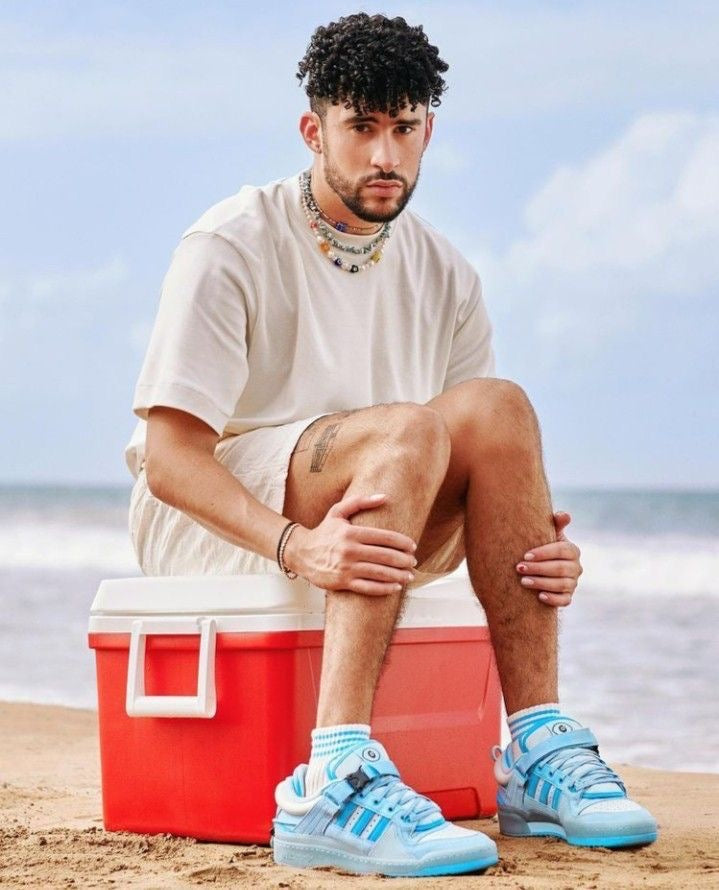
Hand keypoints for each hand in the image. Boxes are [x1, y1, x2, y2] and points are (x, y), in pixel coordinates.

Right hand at [283, 492, 417, 594]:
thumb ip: (360, 501)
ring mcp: (346, 568)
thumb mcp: (338, 512)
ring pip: (379, 573)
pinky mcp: (342, 582)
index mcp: (351, 533)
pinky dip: (384, 588)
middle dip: (403, 560)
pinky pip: (368, 587)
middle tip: (413, 561)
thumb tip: (384, 496)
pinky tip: (395, 587)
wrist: (301, 553)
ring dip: (398, 575)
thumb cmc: (323, 532)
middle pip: (384, 556)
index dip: (401, 542)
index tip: (412, 546)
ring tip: (410, 575)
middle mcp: (349, 550)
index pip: (383, 537)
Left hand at [515, 511, 582, 607]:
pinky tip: (539, 596)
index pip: (562, 550)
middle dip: (538, 568)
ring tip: (523, 581)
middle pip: (560, 569)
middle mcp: (576, 567)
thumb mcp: (548, 533)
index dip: (544, 553)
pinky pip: (565, 601)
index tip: (526, 555)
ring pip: (561, 585)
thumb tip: (563, 515)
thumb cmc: (542, 546)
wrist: (540, 568)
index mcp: (572, 550)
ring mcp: (573, 583)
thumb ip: (555, 523)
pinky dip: (553, 599)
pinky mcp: (568, 597)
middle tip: (519, 568)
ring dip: (541, 583)